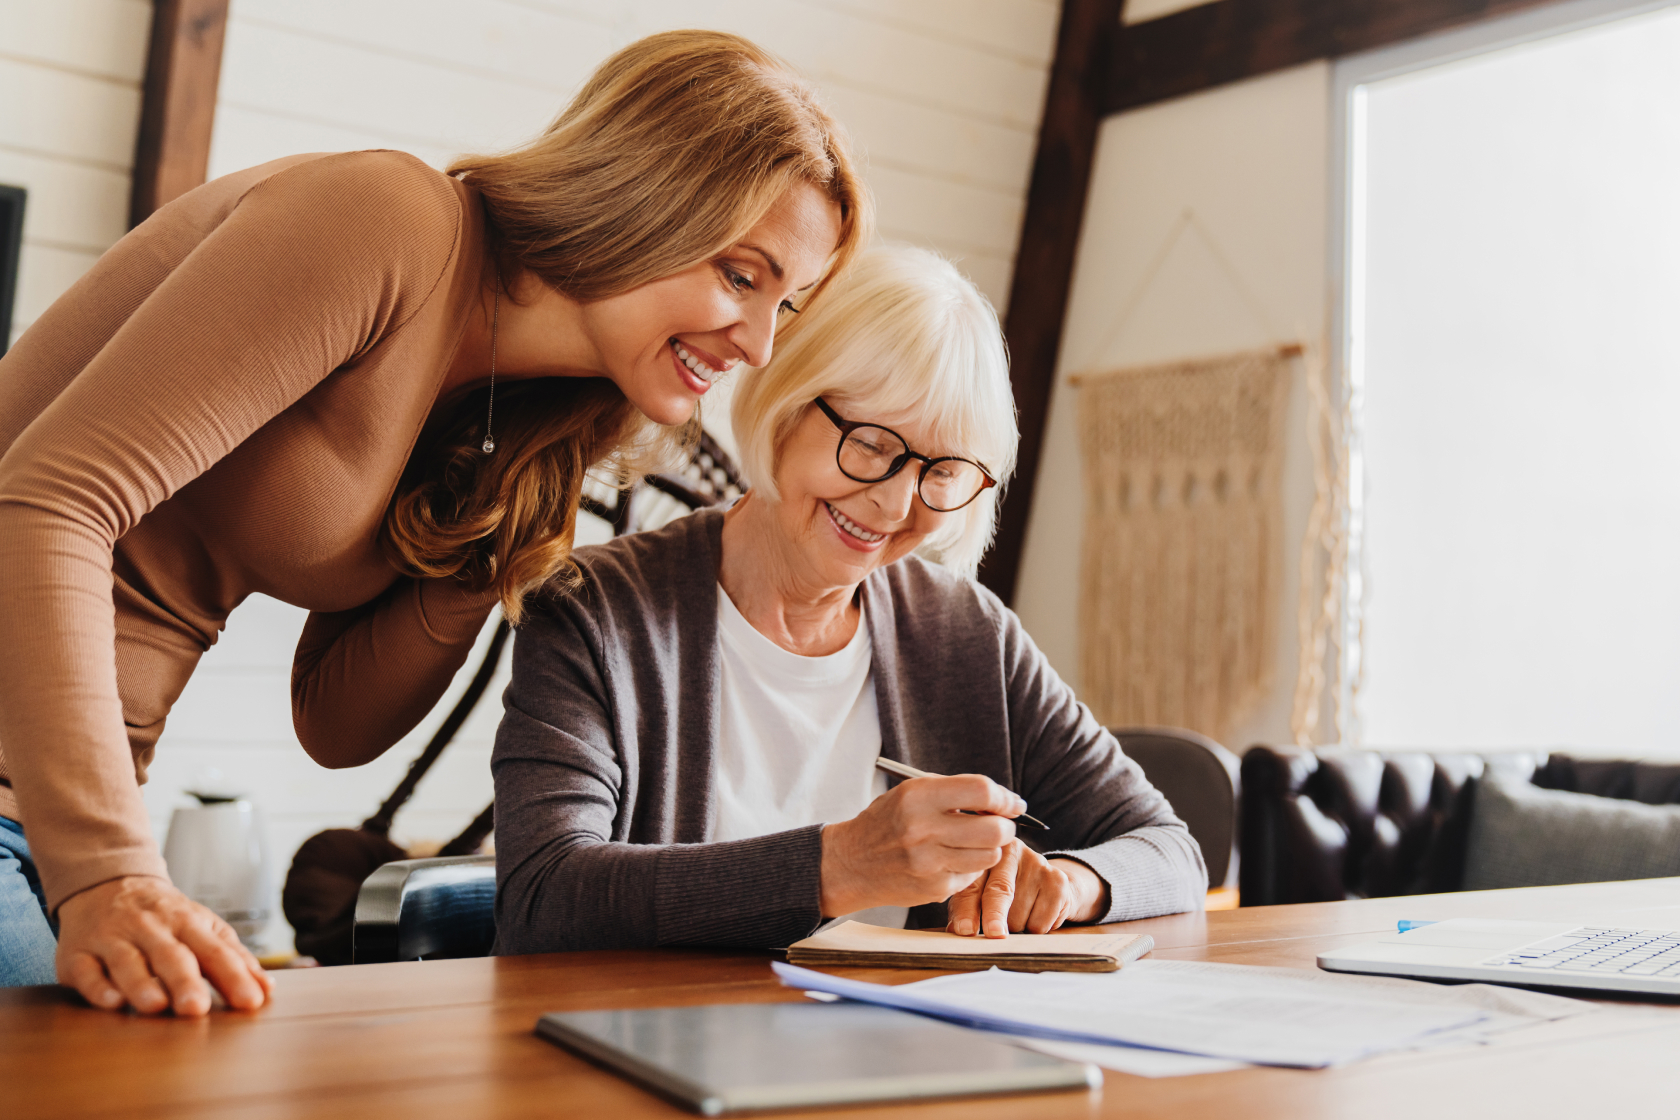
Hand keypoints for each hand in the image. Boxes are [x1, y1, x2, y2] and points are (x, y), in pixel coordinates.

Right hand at [55, 876, 272, 1015]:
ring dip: (141, 984)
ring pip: (127, 962)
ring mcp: (113, 940)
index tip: (251, 1003)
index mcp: (188, 922)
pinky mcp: (78, 955)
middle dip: (185, 981)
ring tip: (156, 1006)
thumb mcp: (203, 926)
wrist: (107, 883)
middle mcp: (151, 929)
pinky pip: (86, 970)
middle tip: (196, 1009)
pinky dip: (98, 987)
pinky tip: (111, 1002)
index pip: (215, 950)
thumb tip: (267, 989)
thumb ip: (233, 957)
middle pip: (171, 955)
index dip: (234, 976)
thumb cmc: (164, 916)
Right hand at [820, 774, 1023, 916]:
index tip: (1012, 803)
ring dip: (991, 848)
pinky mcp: (934, 888)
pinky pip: (973, 875)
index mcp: (919, 797)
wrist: (851, 863)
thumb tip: (1001, 799)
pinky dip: (971, 866)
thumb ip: (954, 792)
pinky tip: (954, 858)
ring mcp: (930, 863)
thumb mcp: (912, 792)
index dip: (1005, 797)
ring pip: (990, 856)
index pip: (981, 792)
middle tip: (999, 824)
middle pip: (995, 830)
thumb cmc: (886, 823)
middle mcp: (924, 830)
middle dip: (1004, 826)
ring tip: (974, 841)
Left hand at [945, 843, 1108, 937]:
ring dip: (1015, 927)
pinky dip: (1035, 929)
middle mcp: (1012, 851)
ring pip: (1020, 912)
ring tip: (1018, 917)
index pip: (973, 884)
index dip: (966, 909)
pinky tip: (1036, 915)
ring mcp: (1038, 864)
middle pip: (1000, 891)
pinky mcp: (1058, 881)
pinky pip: (1041, 920)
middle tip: (993, 934)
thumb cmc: (1006, 890)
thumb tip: (956, 930)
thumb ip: (964, 907)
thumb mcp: (979, 893)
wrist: (1049, 885)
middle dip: (994, 916)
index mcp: (985, 852)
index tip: (964, 930)